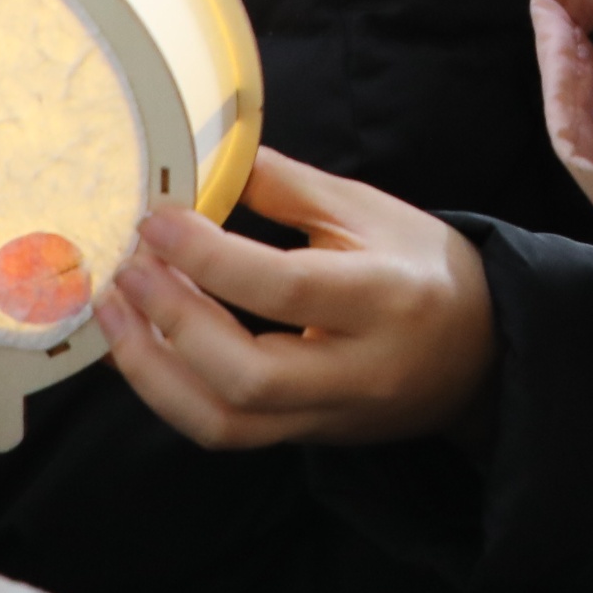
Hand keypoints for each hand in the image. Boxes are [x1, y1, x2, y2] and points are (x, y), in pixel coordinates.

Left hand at [93, 148, 496, 447]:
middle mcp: (359, 371)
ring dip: (153, 371)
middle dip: (173, 320)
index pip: (286, 288)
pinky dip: (171, 391)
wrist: (480, 355)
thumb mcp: (372, 211)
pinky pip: (225, 432)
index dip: (210, 257)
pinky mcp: (305, 439)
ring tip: (112, 311)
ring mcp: (330, 417)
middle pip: (247, 376)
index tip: (158, 220)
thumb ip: (289, 187)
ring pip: (226, 424)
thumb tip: (210, 154)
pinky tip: (138, 346)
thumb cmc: (424, 268)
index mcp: (386, 299)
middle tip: (128, 268)